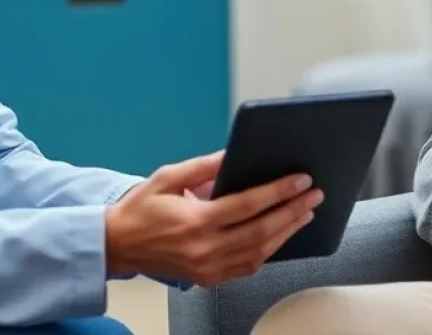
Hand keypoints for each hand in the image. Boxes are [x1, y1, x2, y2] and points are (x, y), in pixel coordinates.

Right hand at [104, 151, 323, 284]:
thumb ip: (205, 165)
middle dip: (292, 211)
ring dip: (286, 232)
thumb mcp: (169, 176)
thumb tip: (235, 152)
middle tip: (314, 195)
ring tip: (305, 213)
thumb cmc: (142, 207)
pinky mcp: (207, 279)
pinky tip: (281, 234)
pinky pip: (246, 267)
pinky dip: (268, 250)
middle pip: (261, 231)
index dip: (278, 191)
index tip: (301, 179)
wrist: (117, 245)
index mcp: (195, 221)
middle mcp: (204, 249)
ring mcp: (207, 268)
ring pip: (259, 253)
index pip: (248, 205)